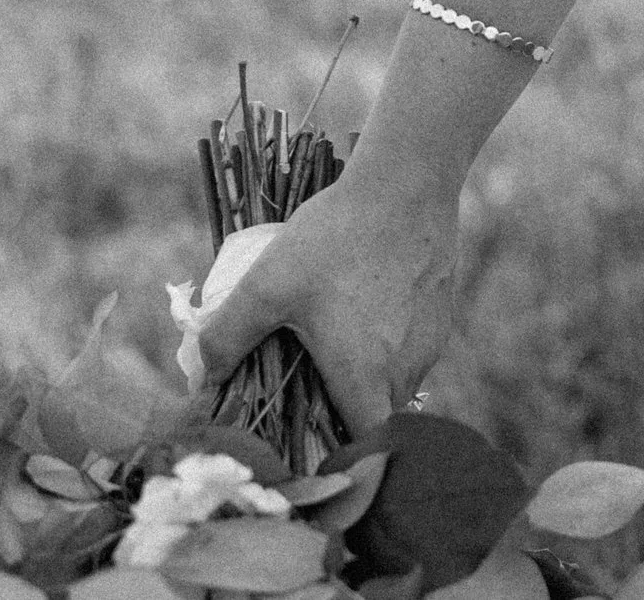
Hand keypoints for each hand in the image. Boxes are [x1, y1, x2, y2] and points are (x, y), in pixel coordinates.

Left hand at [191, 173, 459, 434]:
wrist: (407, 185)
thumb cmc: (334, 237)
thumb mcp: (267, 283)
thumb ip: (226, 335)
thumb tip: (200, 376)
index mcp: (364, 377)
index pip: (363, 451)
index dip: (339, 460)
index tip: (308, 443)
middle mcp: (406, 370)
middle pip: (376, 417)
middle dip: (343, 411)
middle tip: (306, 383)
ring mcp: (430, 343)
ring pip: (396, 383)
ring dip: (367, 377)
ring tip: (333, 339)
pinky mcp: (443, 316)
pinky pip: (412, 352)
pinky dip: (388, 347)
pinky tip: (365, 307)